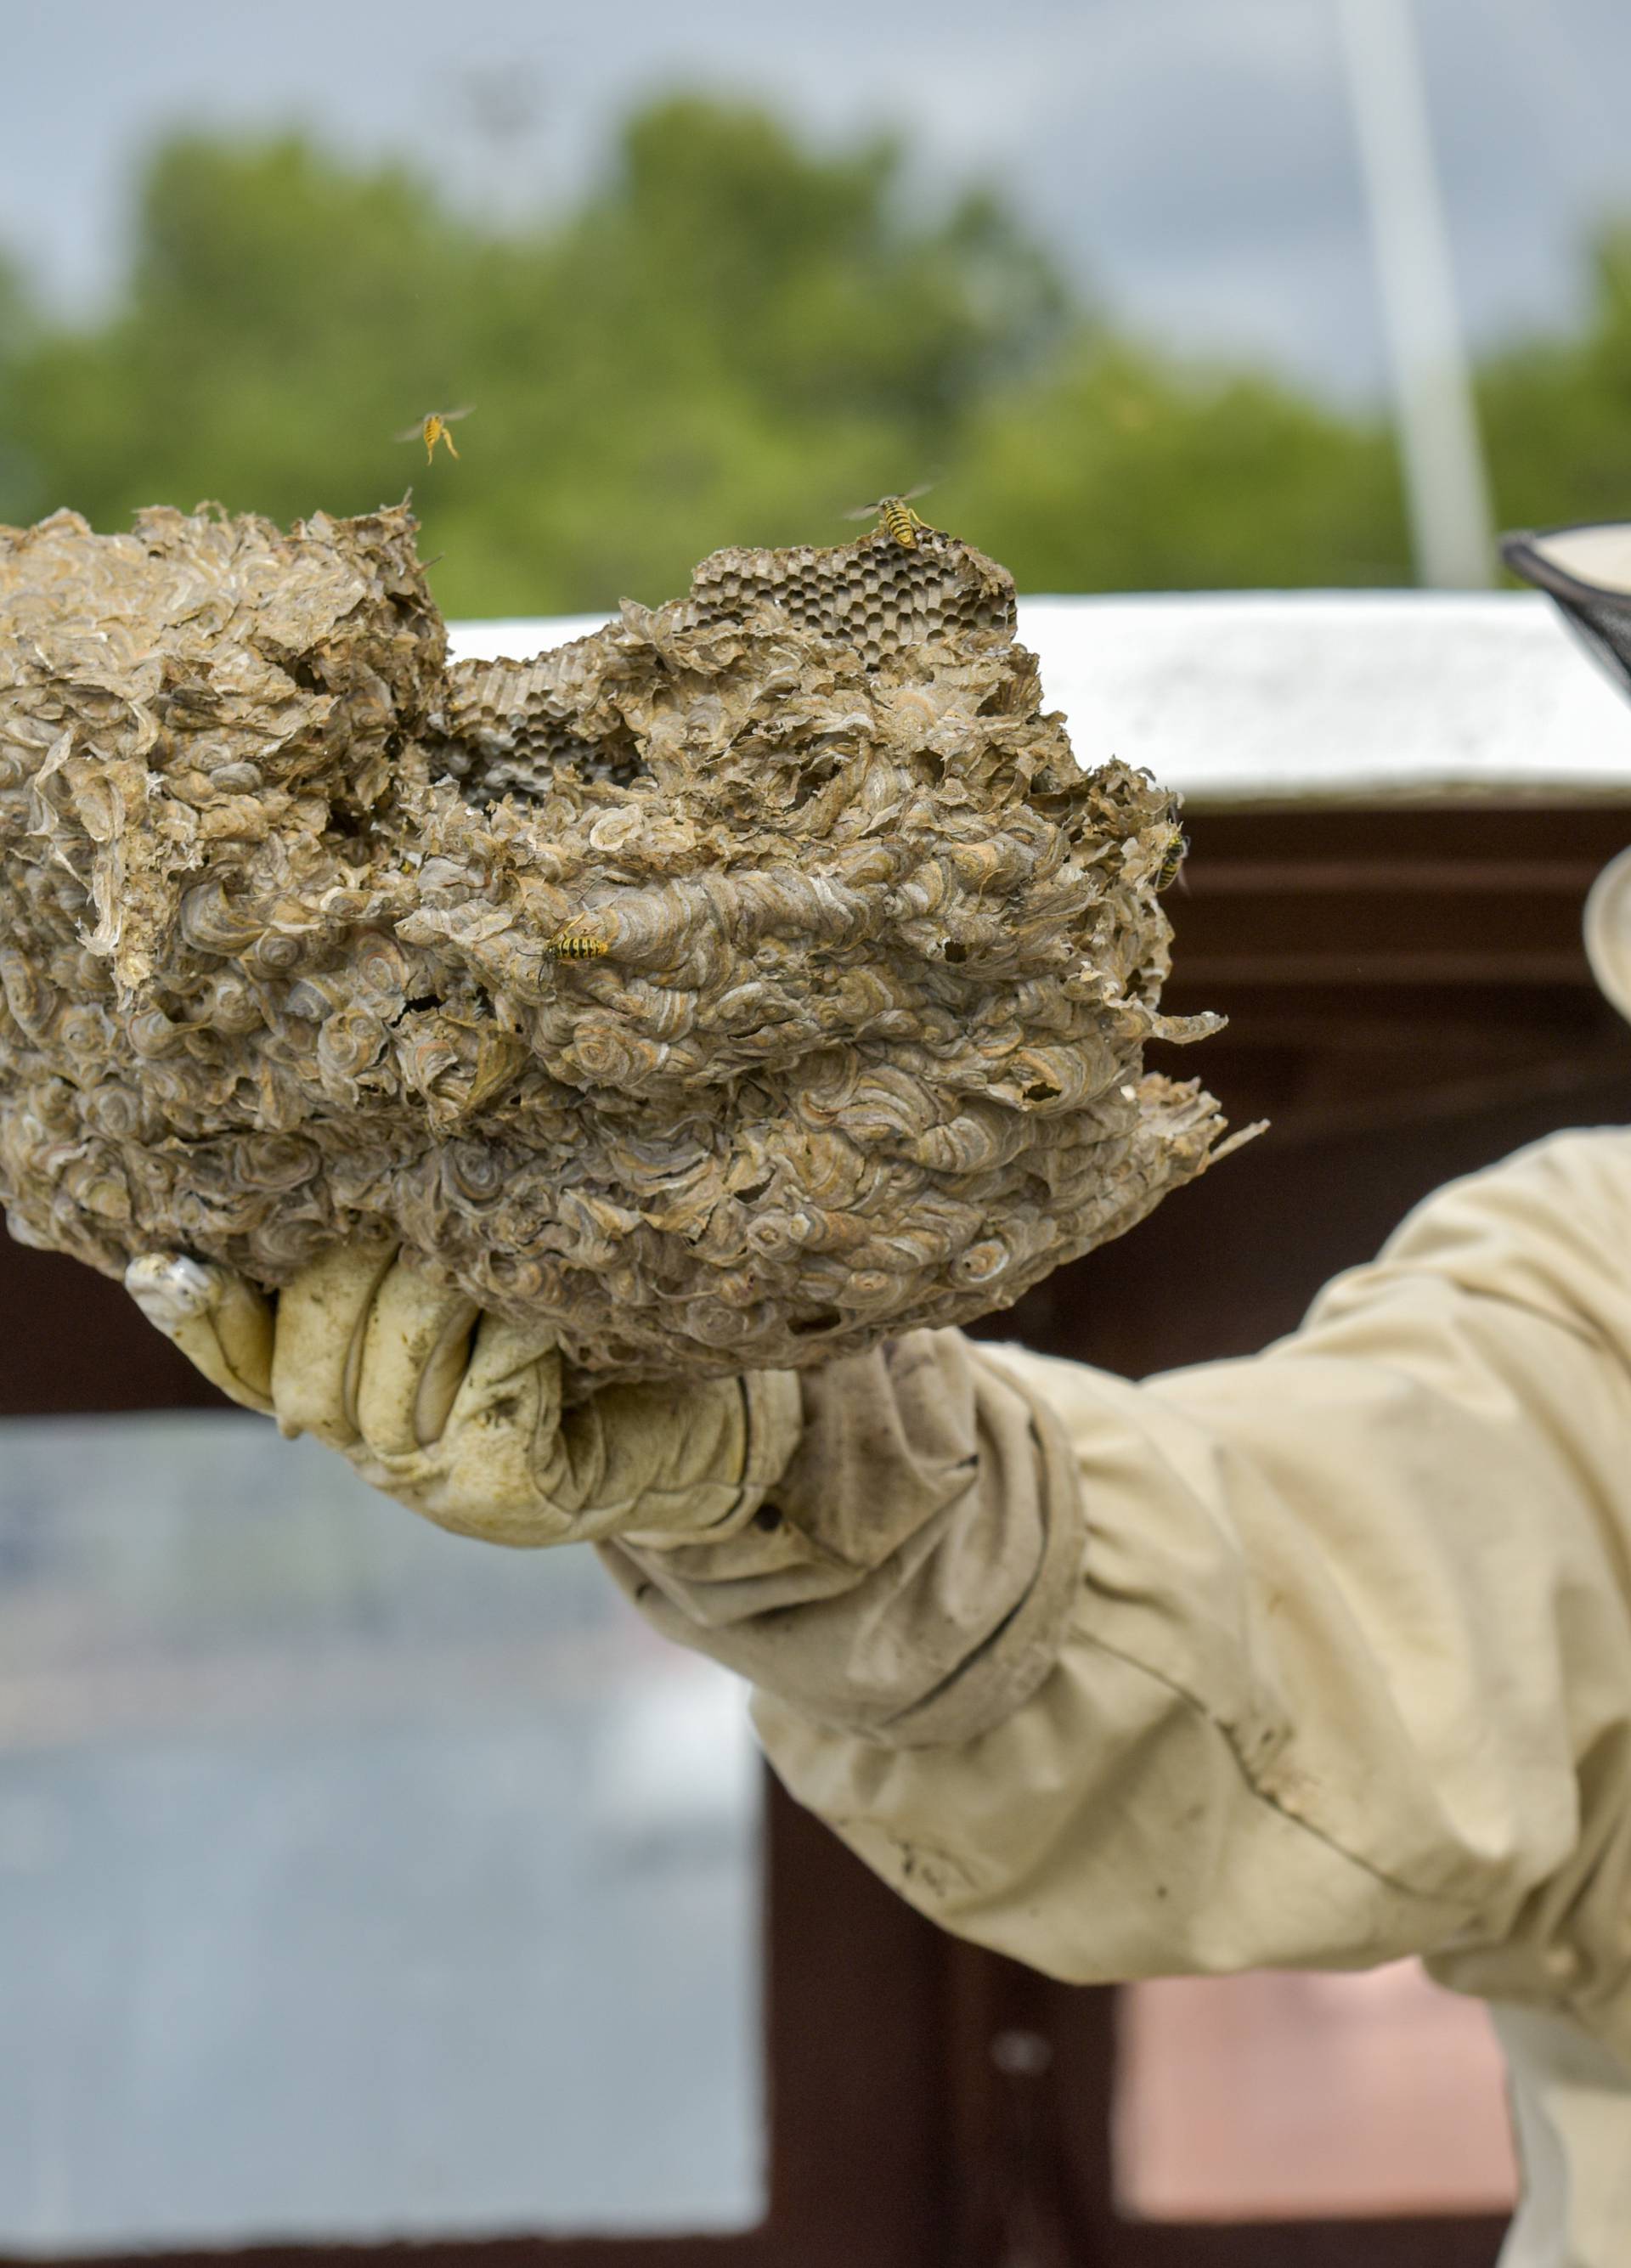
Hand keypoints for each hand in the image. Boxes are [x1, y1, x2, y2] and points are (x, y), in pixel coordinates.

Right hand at [124, 1247, 800, 1548]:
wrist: (698, 1432)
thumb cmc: (576, 1341)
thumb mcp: (472, 1294)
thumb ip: (387, 1258)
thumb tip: (303, 1164)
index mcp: (342, 1397)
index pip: (240, 1356)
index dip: (202, 1312)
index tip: (167, 1259)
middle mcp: (371, 1450)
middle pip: (316, 1331)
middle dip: (368, 1254)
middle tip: (433, 1195)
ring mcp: (435, 1483)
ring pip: (403, 1345)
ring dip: (457, 1277)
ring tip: (506, 1245)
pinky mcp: (508, 1492)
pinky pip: (493, 1378)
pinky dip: (527, 1332)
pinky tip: (559, 1323)